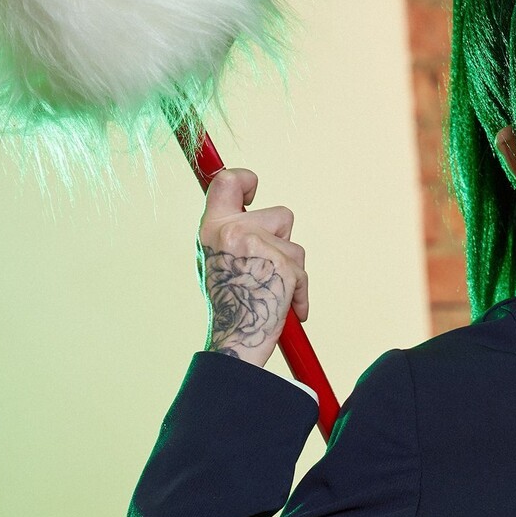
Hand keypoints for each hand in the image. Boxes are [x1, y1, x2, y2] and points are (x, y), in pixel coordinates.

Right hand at [197, 167, 308, 368]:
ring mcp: (259, 247)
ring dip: (291, 268)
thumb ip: (231, 230)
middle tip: (266, 267)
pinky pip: (302, 272)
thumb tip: (244, 204)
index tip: (254, 190)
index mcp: (213, 228)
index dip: (246, 179)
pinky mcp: (283, 266)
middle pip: (281, 215)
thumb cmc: (228, 302)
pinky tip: (285, 306)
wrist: (235, 338)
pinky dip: (299, 291)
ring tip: (272, 289)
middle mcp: (234, 232)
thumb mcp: (217, 257)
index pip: (228, 181)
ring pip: (295, 245)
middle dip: (283, 240)